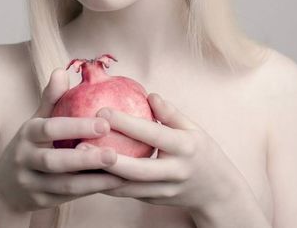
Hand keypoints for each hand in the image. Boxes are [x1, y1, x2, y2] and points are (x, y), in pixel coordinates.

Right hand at [0, 67, 125, 213]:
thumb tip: (62, 70)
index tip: (104, 123)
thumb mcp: (35, 121)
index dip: (76, 126)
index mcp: (27, 133)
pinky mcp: (39, 202)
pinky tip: (114, 183)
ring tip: (121, 173)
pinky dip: (90, 190)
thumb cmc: (30, 144)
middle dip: (85, 159)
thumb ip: (51, 98)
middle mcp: (24, 159)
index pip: (50, 128)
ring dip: (93, 181)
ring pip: (63, 185)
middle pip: (54, 161)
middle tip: (114, 154)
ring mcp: (30, 183)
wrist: (4, 188)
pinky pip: (68, 197)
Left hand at [78, 94, 242, 215]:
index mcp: (184, 147)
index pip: (152, 133)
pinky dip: (109, 185)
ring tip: (78, 163)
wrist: (218, 191)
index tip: (103, 110)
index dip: (127, 123)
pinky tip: (90, 174)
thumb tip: (150, 94)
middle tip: (81, 144)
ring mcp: (165, 191)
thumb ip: (171, 113)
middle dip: (108, 158)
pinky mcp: (156, 201)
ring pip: (129, 188)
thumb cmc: (203, 152)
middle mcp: (174, 172)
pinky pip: (129, 194)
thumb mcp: (194, 128)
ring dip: (103, 177)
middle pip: (137, 169)